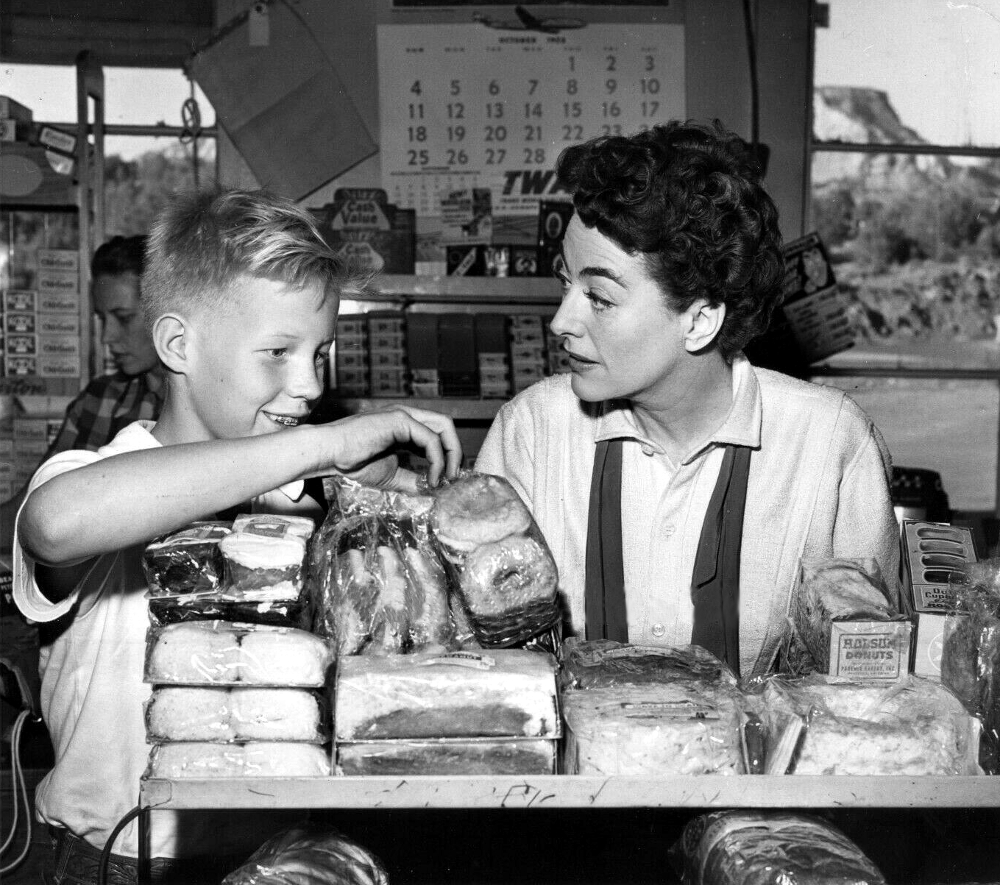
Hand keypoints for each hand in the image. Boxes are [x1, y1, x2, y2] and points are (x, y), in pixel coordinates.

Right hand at [317, 405, 462, 488]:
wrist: (329, 453)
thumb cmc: (352, 461)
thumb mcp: (390, 475)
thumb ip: (412, 480)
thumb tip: (433, 491)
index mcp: (405, 427)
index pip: (437, 434)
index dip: (447, 455)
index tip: (447, 479)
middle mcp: (407, 417)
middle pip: (446, 426)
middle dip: (455, 452)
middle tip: (453, 478)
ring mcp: (404, 415)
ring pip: (444, 427)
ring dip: (451, 454)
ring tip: (446, 478)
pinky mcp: (400, 419)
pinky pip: (430, 439)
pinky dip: (436, 460)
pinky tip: (430, 478)